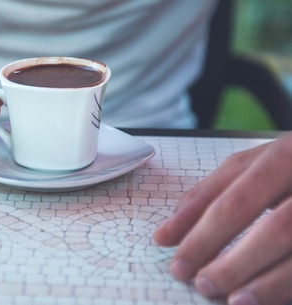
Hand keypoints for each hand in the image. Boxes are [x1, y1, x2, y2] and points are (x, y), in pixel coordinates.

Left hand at [154, 132, 291, 304]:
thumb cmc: (290, 167)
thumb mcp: (253, 164)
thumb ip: (209, 193)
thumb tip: (167, 234)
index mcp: (286, 155)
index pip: (236, 200)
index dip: (204, 235)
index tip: (178, 263)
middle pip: (275, 230)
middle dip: (234, 263)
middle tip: (203, 285)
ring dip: (267, 284)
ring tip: (234, 301)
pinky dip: (290, 286)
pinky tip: (268, 300)